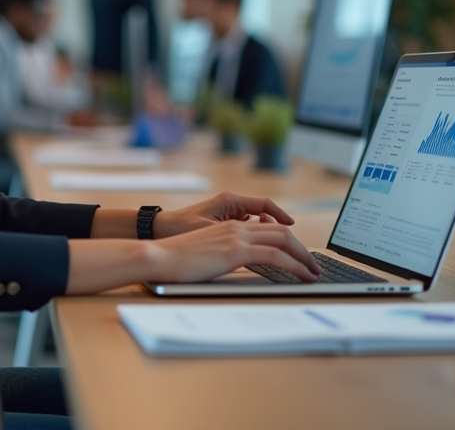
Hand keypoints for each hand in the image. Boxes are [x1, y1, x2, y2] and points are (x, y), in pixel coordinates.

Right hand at [149, 220, 320, 282]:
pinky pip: (276, 256)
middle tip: (312, 265)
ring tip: (314, 273)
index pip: (268, 227)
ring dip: (304, 257)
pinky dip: (295, 265)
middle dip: (302, 249)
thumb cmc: (176, 260)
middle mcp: (236, 226)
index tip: (297, 254)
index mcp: (229, 225)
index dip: (287, 239)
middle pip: (281, 231)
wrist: (159, 256)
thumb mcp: (205, 254)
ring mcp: (237, 237)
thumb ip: (223, 254)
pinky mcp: (236, 251)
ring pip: (284, 240)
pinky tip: (303, 276)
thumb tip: (234, 265)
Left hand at [152, 191, 294, 238]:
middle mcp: (230, 205)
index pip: (265, 205)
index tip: (293, 228)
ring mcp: (227, 214)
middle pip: (267, 215)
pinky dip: (258, 237)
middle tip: (296, 250)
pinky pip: (248, 228)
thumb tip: (260, 242)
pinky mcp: (222, 224)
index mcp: (230, 201)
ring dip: (271, 235)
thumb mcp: (211, 234)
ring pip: (258, 223)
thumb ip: (236, 237)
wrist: (157, 232)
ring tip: (284, 253)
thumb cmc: (179, 229)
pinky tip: (261, 252)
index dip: (282, 217)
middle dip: (283, 232)